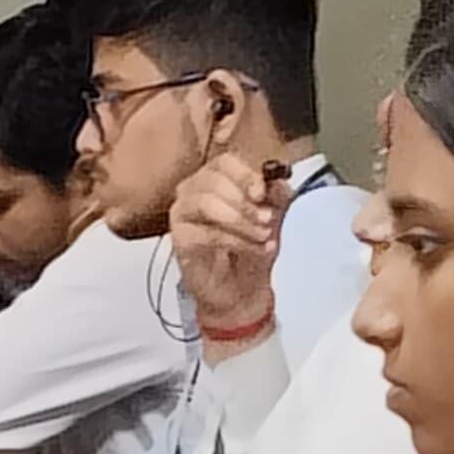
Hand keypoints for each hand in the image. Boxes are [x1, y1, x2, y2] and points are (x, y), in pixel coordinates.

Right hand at [169, 148, 286, 338]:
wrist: (242, 290)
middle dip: (245, 201)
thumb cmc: (253, 248)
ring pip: (207, 204)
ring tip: (263, 235)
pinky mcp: (179, 239)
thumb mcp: (274, 216)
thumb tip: (273, 181)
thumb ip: (275, 194)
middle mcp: (192, 190)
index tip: (262, 192)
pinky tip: (256, 249)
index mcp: (215, 178)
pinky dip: (238, 241)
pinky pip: (207, 233)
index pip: (224, 163)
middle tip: (267, 219)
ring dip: (241, 220)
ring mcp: (182, 213)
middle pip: (213, 180)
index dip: (244, 175)